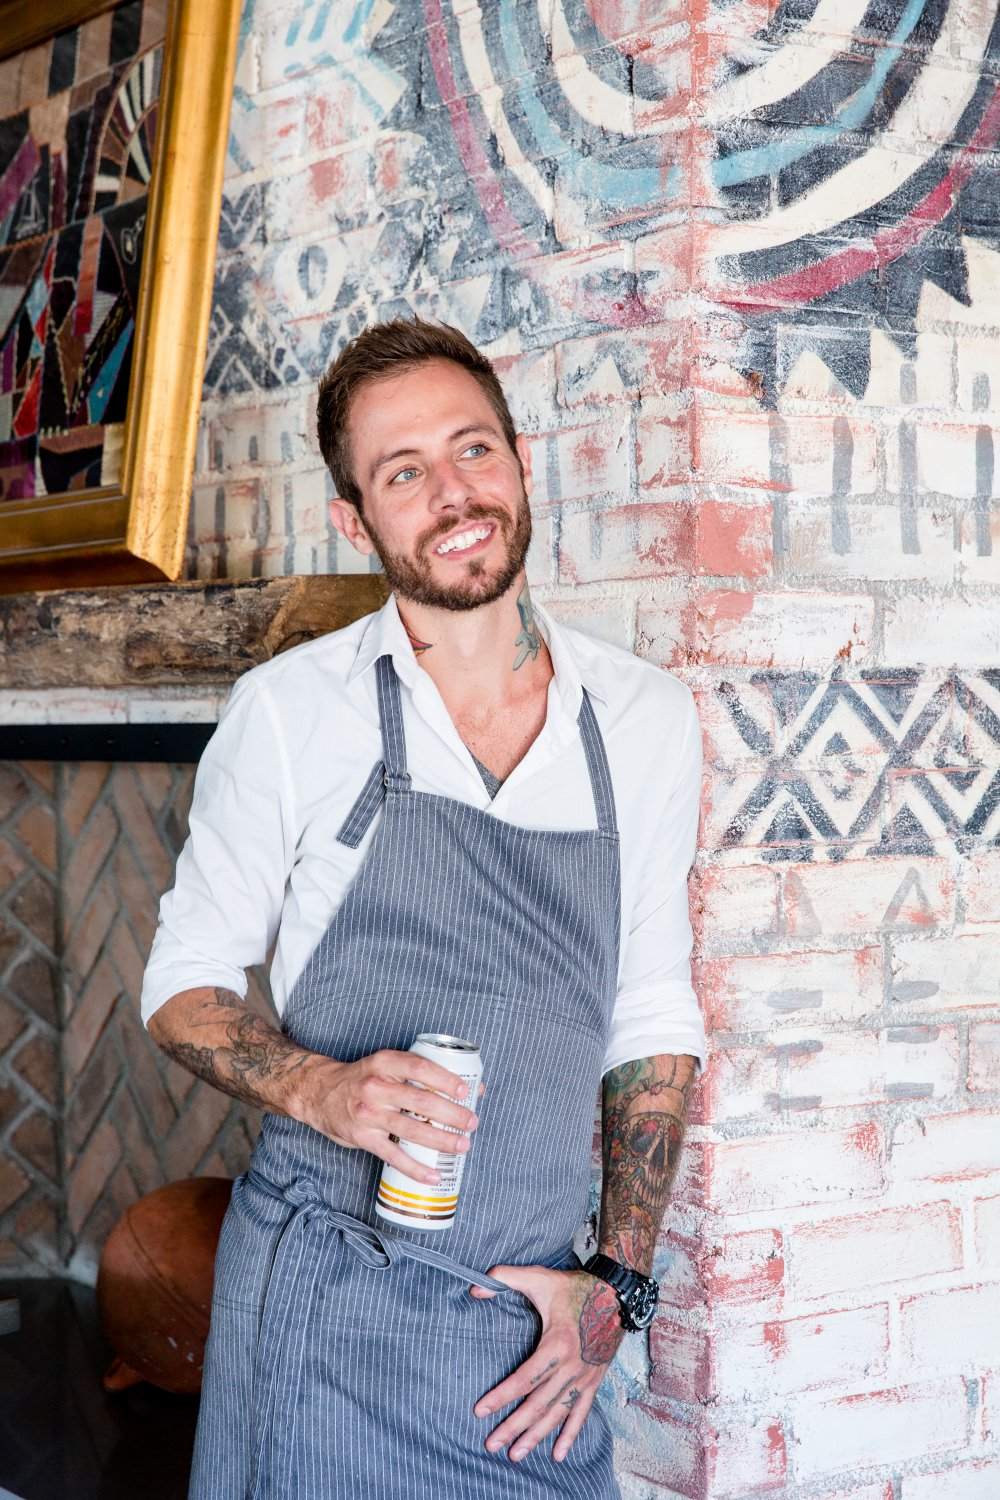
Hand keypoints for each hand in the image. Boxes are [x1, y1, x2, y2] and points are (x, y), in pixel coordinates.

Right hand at [294, 1051, 481, 1183]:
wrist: (319, 1093)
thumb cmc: (363, 1078)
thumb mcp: (386, 1066)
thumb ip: (421, 1073)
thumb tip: (473, 1086)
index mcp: (384, 1063)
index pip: (419, 1067)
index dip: (444, 1079)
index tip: (465, 1090)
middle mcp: (376, 1087)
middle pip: (420, 1101)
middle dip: (451, 1114)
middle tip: (472, 1122)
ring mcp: (369, 1114)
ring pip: (411, 1130)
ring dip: (441, 1140)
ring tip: (463, 1145)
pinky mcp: (364, 1138)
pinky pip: (394, 1156)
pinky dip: (416, 1168)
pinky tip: (434, 1175)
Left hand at [469, 1266, 622, 1462]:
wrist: (616, 1294)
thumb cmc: (574, 1288)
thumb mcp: (539, 1278)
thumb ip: (505, 1279)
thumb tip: (475, 1289)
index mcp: (556, 1345)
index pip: (524, 1379)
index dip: (501, 1396)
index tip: (480, 1411)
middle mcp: (571, 1367)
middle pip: (538, 1404)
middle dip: (513, 1426)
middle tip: (491, 1444)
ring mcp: (584, 1377)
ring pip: (556, 1414)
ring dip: (536, 1436)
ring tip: (515, 1454)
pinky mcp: (594, 1381)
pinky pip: (581, 1413)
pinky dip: (570, 1435)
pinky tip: (558, 1454)